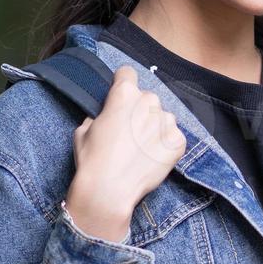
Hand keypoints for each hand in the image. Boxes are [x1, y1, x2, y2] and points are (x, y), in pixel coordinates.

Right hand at [64, 65, 186, 240]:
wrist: (110, 190)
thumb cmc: (93, 159)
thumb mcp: (84, 129)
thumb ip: (100, 114)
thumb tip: (106, 115)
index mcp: (124, 94)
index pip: (128, 73)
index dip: (122, 83)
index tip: (121, 95)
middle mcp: (149, 102)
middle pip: (146, 98)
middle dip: (139, 110)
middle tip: (129, 131)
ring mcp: (166, 121)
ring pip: (162, 117)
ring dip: (154, 127)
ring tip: (141, 148)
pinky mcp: (179, 141)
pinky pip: (173, 136)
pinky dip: (165, 144)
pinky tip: (151, 157)